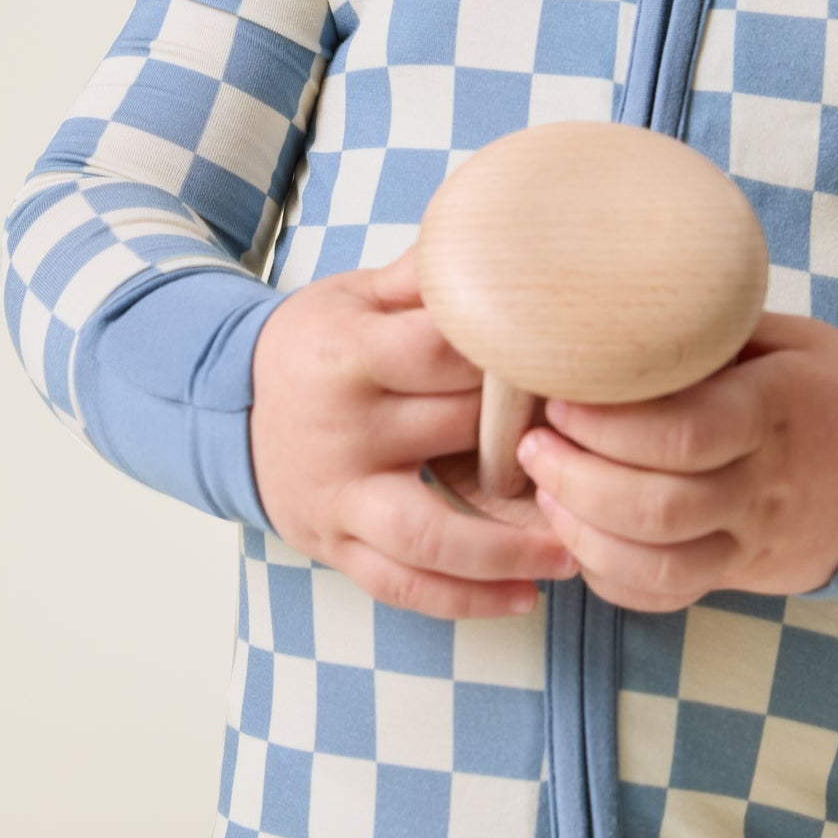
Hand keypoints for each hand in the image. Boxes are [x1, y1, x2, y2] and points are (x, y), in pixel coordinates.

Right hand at [250, 247, 576, 620]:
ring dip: (508, 549)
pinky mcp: (335, 545)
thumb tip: (509, 238)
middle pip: (452, 435)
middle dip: (528, 443)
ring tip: (575, 550)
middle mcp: (341, 429)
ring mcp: (337, 495)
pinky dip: (465, 600)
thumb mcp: (356, 295)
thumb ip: (427, 278)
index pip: (441, 353)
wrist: (229, 409)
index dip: (511, 357)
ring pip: (429, 533)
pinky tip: (525, 597)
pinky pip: (404, 585)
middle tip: (608, 450)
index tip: (573, 362)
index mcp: (348, 354)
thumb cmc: (318, 345)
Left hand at [515, 313, 837, 612]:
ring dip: (583, 534)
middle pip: (659, 509)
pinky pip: (665, 596)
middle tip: (532, 446)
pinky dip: (609, 574)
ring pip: (659, 566)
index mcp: (771, 414)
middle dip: (577, 480)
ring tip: (544, 490)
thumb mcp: (783, 337)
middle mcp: (760, 489)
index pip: (684, 433)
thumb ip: (708, 331)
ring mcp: (750, 543)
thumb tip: (609, 309)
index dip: (608, 425)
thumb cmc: (824, 387)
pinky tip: (577, 534)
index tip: (558, 399)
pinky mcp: (737, 578)